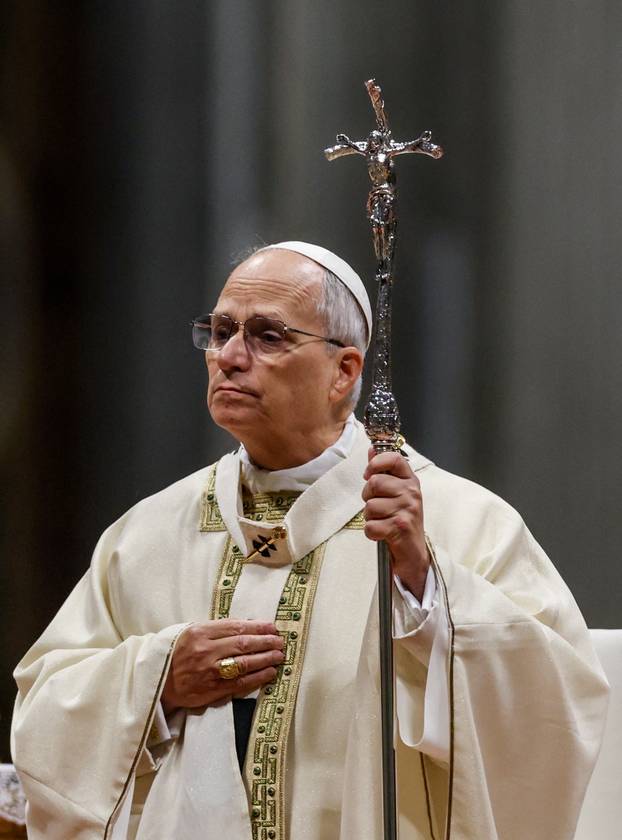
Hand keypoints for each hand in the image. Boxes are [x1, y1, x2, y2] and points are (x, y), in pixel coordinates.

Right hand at [162, 620, 283, 712]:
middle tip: (280, 641)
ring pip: (244, 663)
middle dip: (266, 641)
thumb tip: (248, 624)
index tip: (272, 626)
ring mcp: (210, 671)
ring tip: (279, 655)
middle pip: (243, 644)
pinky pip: (240, 683)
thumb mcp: (191, 632)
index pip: (236, 627)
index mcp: (199, 632)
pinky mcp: (212, 690)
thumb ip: (216, 629)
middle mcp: (205, 651)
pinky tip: (269, 672)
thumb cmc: (176, 653)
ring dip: (266, 659)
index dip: (257, 626)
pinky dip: (258, 677)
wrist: (158, 682)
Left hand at [362, 448, 429, 601]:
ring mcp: (407, 510)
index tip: (369, 473)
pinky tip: (382, 534)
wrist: (414, 552)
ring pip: (370, 506)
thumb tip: (372, 449)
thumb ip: (384, 472)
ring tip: (383, 522)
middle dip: (368, 497)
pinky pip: (370, 526)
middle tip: (378, 507)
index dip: (376, 463)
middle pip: (374, 483)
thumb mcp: (396, 493)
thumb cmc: (402, 520)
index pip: (394, 458)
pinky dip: (372, 533)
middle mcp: (411, 493)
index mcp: (410, 481)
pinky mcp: (400, 527)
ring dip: (370, 518)